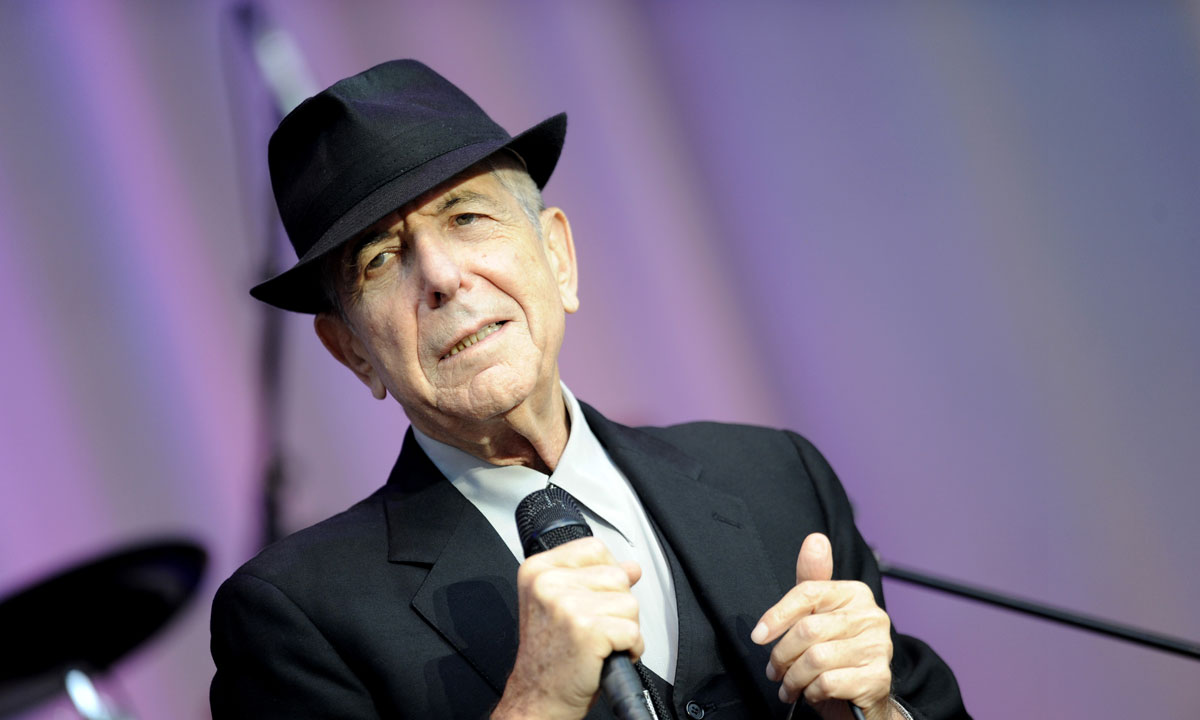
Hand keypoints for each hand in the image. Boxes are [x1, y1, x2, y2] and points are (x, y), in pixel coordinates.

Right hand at [493, 537, 642, 719]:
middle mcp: (548, 583)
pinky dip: (631, 648)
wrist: (537, 698)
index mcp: (538, 570)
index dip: (606, 575)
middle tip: (593, 629)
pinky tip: (607, 656)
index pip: (595, 548)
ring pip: (630, 602)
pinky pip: (633, 631)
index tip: (593, 600)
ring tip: (599, 643)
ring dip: (625, 628)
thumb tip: (631, 567)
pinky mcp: (587, 630)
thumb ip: (594, 579)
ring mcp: (567, 605)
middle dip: (617, 606)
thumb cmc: (549, 657)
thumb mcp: (561, 606)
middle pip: (617, 575)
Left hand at [752, 533, 896, 719]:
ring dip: (793, 678)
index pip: (808, 593)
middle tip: (774, 670)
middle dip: (782, 655)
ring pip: (816, 659)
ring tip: (790, 685)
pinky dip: (812, 692)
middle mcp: (871, 616)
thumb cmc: (837, 651)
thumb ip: (813, 578)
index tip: (758, 635)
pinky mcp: (878, 678)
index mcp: (855, 593)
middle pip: (808, 629)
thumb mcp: (821, 613)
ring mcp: (878, 647)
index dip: (777, 614)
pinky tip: (812, 693)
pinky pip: (828, 682)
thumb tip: (815, 540)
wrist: (864, 697)